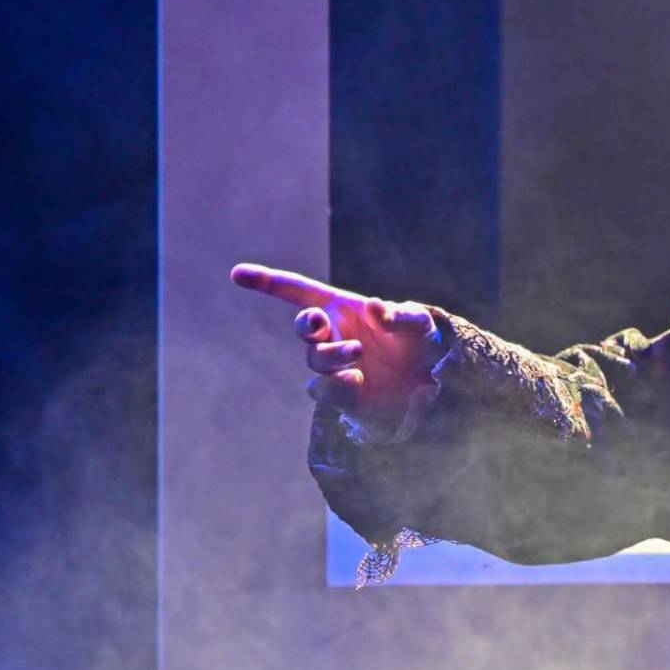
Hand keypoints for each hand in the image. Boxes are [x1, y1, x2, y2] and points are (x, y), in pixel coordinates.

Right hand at [230, 263, 443, 418]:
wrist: (431, 385)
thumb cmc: (421, 343)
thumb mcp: (421, 324)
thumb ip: (402, 315)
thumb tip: (377, 308)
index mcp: (343, 308)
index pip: (298, 291)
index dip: (267, 282)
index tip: (237, 274)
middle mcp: (332, 335)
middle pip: (303, 327)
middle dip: (307, 324)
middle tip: (320, 325)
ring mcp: (334, 366)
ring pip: (315, 360)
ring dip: (332, 355)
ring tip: (357, 355)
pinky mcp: (340, 395)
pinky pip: (323, 391)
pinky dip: (335, 385)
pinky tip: (357, 380)